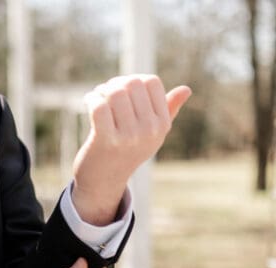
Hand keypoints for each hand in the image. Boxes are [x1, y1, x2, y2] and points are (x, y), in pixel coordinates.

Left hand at [71, 75, 191, 224]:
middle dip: (116, 83)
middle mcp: (149, 131)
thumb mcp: (151, 133)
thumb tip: (186, 89)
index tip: (123, 89)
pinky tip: (88, 102)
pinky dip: (91, 99)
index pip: (151, 82)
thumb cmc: (127, 150)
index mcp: (162, 125)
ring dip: (102, 90)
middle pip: (132, 83)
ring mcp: (129, 137)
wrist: (104, 180)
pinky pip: (99, 106)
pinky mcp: (106, 141)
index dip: (134, 79)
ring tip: (96, 96)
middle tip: (105, 92)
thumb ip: (168, 110)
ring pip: (115, 92)